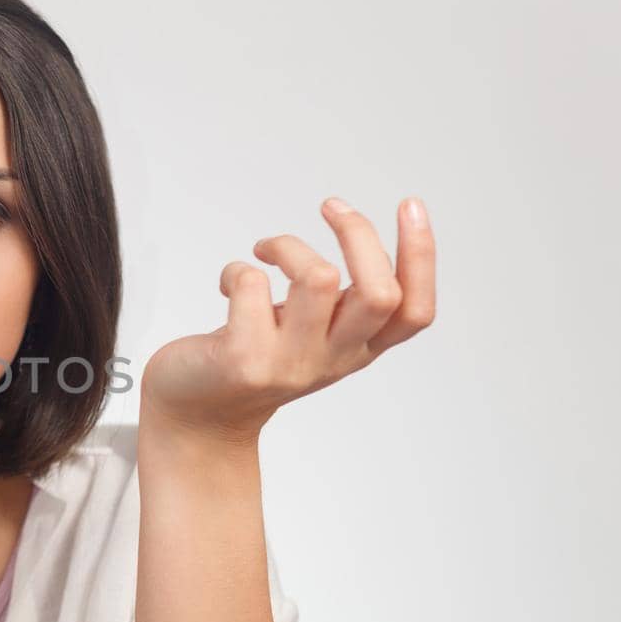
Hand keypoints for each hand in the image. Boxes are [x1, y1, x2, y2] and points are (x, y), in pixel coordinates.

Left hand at [140, 196, 436, 445]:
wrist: (199, 417)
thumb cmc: (255, 357)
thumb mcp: (312, 333)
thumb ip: (339, 302)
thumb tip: (359, 234)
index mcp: (357, 350)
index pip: (414, 311)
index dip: (421, 256)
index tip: (410, 205)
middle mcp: (331, 360)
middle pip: (379, 292)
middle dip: (359, 233)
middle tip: (330, 206)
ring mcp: (289, 363)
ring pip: (318, 279)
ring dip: (289, 246)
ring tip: (266, 250)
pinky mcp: (244, 360)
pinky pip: (252, 284)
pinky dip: (236, 269)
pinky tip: (228, 283)